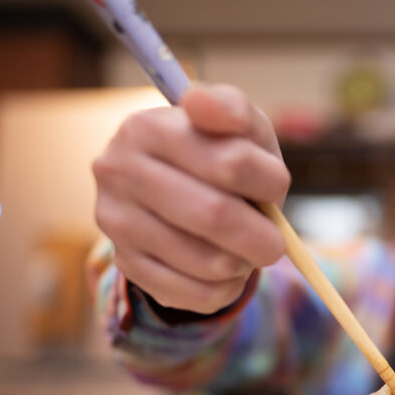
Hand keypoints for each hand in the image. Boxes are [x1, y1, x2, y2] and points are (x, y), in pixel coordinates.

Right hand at [93, 83, 290, 313]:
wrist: (176, 192)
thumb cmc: (220, 154)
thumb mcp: (238, 126)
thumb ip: (232, 109)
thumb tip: (200, 101)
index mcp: (149, 127)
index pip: (232, 163)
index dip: (271, 183)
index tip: (277, 186)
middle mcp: (120, 172)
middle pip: (216, 216)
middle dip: (262, 237)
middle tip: (276, 243)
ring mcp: (117, 221)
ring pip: (208, 262)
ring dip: (243, 264)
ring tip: (245, 250)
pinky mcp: (125, 263)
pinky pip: (195, 293)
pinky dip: (225, 288)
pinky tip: (224, 271)